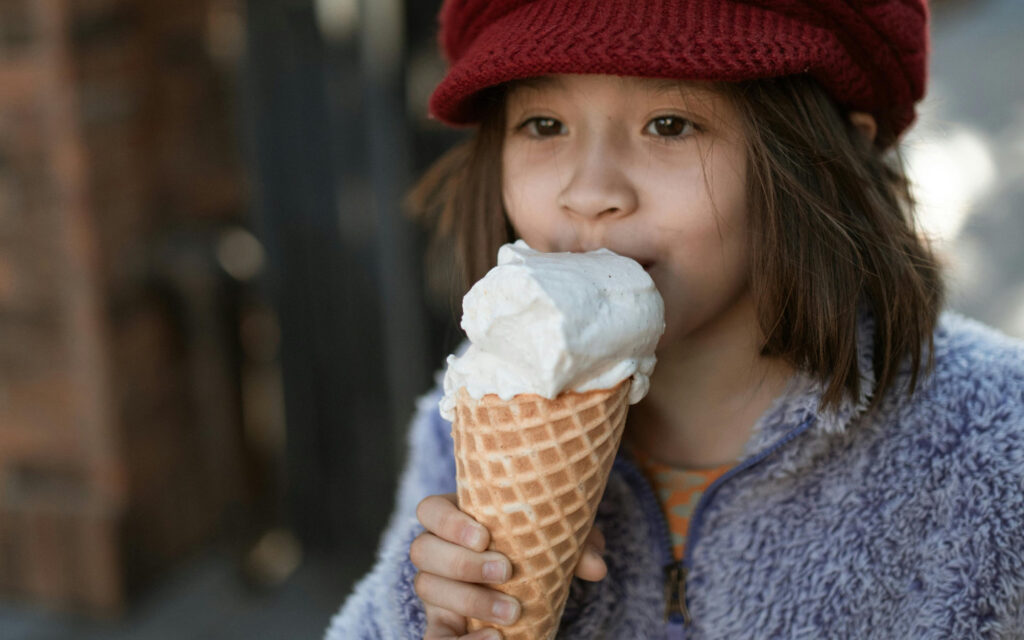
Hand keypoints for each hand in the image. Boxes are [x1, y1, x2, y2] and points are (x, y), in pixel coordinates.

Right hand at [412, 493, 606, 639]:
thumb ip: (576, 544)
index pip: (430, 510)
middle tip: (506, 571)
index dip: (449, 522)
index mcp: (455, 516)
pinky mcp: (441, 621)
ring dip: (470, 601)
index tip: (485, 536)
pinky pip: (434, 635)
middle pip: (423, 550)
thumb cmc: (536, 542)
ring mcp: (435, 586)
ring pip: (427, 587)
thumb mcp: (556, 536)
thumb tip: (596, 567)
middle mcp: (435, 549)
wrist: (527, 576)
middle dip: (464, 563)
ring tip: (513, 612)